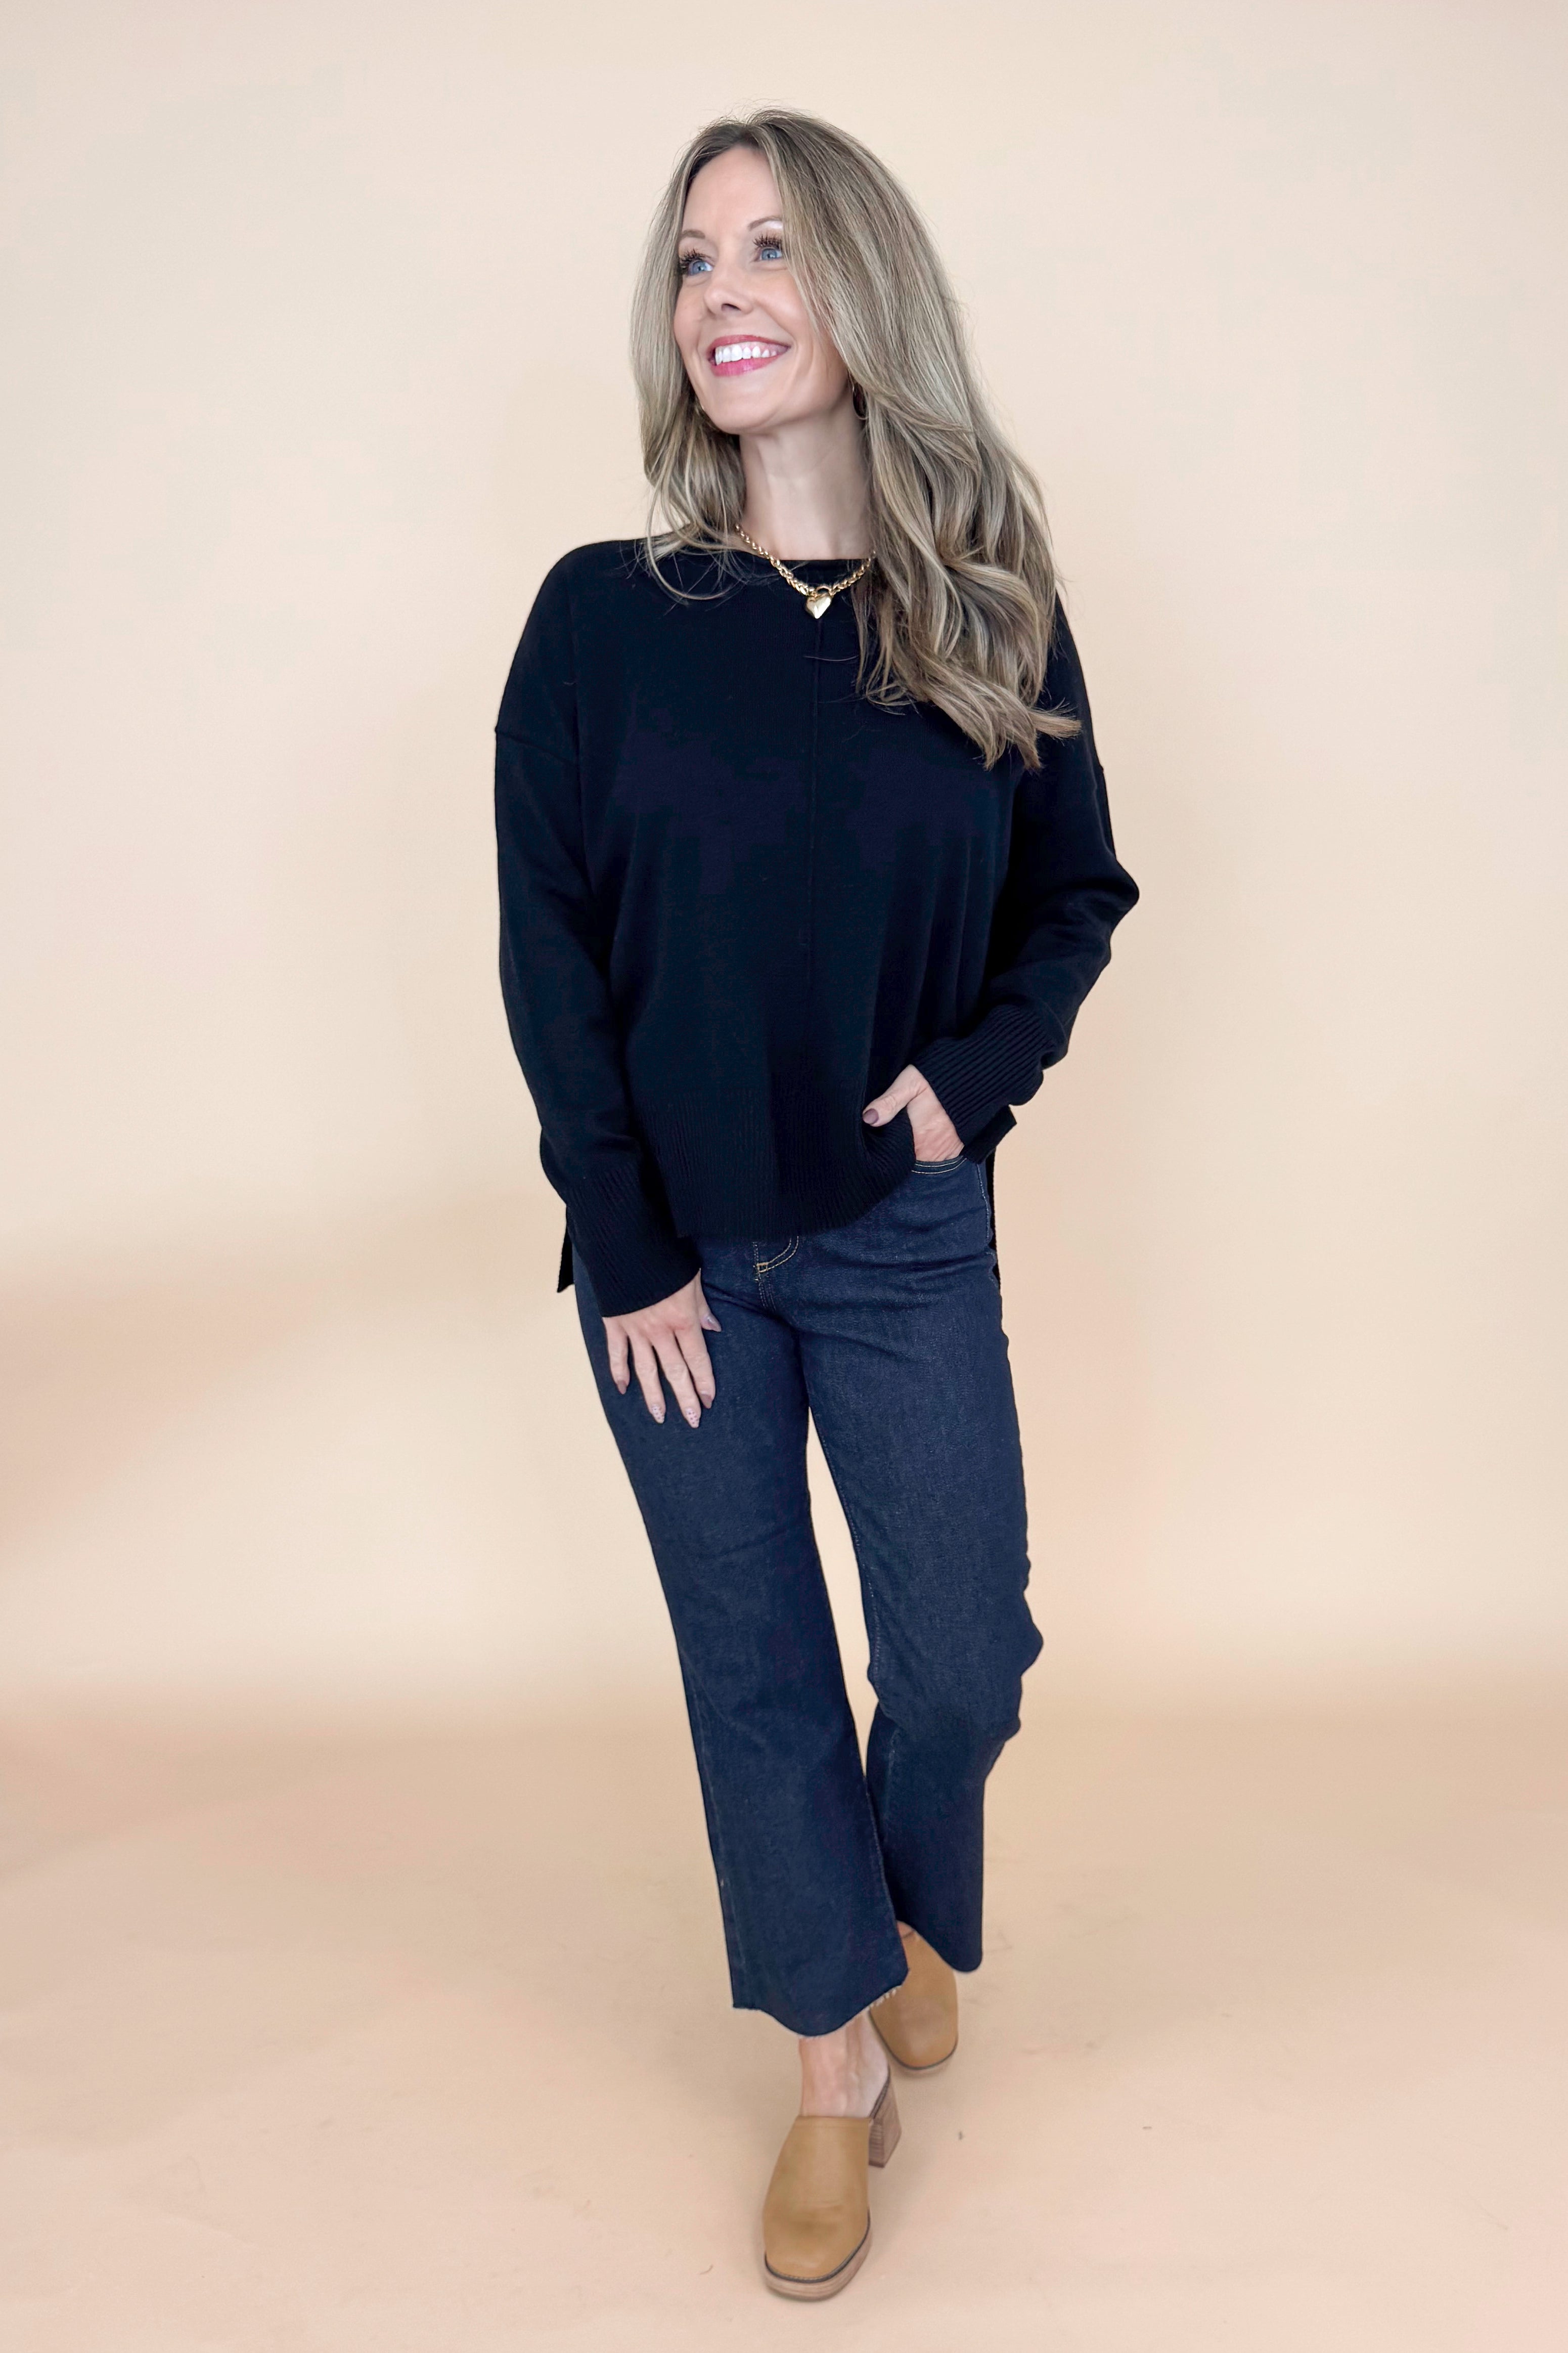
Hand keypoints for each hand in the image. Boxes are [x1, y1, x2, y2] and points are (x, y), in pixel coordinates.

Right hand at [603, 1272, 721, 1425]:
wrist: (626, 1243)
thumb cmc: (664, 1257)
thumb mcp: (692, 1279)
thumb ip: (702, 1307)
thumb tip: (714, 1328)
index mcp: (682, 1319)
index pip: (697, 1358)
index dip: (704, 1381)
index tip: (709, 1400)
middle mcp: (659, 1330)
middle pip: (675, 1371)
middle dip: (685, 1398)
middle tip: (693, 1420)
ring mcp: (635, 1330)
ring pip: (646, 1370)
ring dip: (653, 1396)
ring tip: (659, 1416)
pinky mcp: (615, 1324)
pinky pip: (616, 1354)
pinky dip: (618, 1372)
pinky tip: (622, 1389)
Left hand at [862, 1066, 961, 1160]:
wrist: (975, 1078)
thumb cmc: (938, 1079)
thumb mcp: (910, 1083)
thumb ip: (889, 1102)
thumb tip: (868, 1118)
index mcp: (916, 1137)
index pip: (893, 1153)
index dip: (885, 1146)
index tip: (880, 1138)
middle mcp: (930, 1150)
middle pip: (906, 1159)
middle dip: (898, 1150)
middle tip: (894, 1134)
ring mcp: (944, 1152)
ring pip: (921, 1161)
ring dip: (914, 1152)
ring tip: (909, 1136)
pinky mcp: (956, 1150)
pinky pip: (937, 1159)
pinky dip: (930, 1152)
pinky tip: (924, 1139)